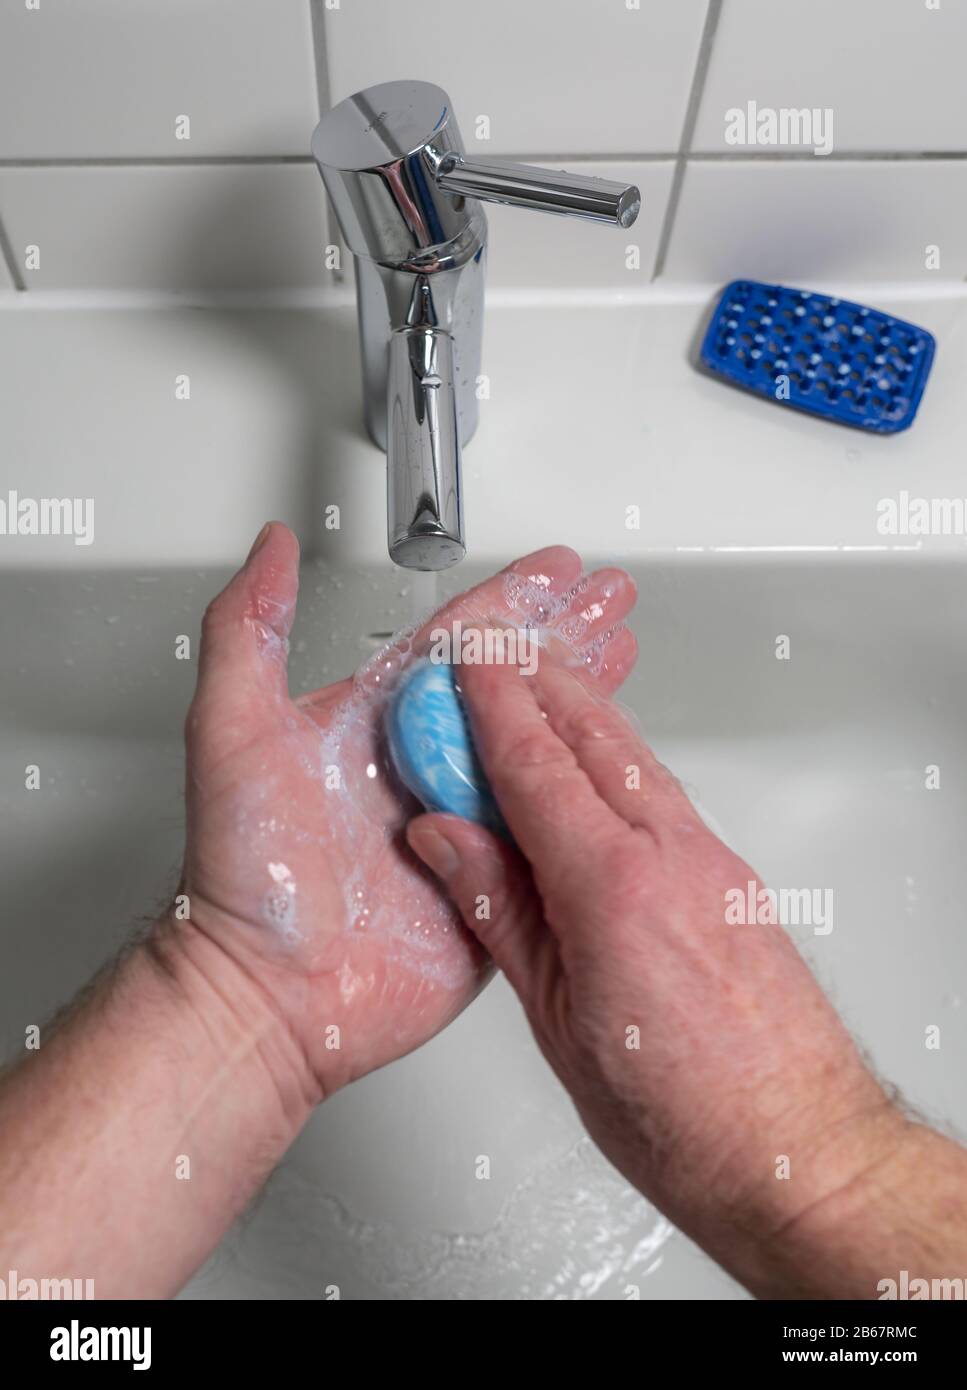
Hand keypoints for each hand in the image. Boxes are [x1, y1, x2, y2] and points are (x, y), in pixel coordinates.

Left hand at [172, 523, 637, 1099]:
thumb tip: (269, 549)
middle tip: (615, 602)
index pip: (461, 645)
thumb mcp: (233, 732)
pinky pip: (550, 832)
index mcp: (376, 724)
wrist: (271, 998)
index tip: (560, 571)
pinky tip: (620, 764)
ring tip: (628, 659)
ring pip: (542, 751)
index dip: (514, 602)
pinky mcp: (491, 885)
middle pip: (514, 687)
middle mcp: (423, 768)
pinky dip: (588, 796)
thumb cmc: (243, 875)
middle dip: (569, 639)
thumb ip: (248, 632)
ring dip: (588, 704)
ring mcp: (463, 825)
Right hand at [406, 651, 912, 1296]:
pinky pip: (664, 793)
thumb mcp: (556, 1020)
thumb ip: (500, 914)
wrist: (801, 1153)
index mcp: (614, 888)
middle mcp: (673, 857)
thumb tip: (449, 842)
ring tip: (540, 693)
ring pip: (636, 758)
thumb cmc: (687, 1116)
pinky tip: (598, 770)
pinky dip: (619, 761)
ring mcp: (713, 863)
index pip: (537, 767)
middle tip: (496, 653)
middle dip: (540, 684)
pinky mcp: (733, 880)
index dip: (493, 706)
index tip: (465, 665)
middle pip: (595, 737)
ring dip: (583, 714)